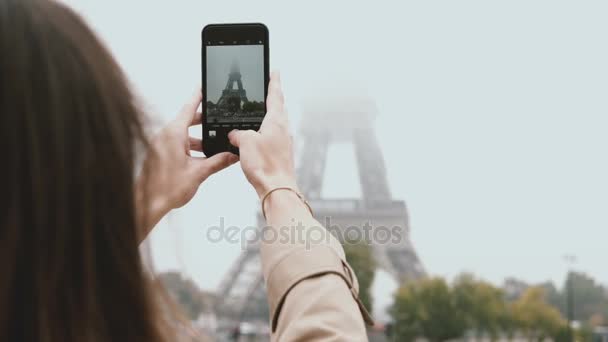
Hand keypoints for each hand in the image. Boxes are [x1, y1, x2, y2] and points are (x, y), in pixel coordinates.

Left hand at [136, 90, 237, 234]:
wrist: (147, 204)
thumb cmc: (166, 189)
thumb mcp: (198, 173)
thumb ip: (218, 161)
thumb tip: (232, 155)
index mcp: (174, 134)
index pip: (188, 108)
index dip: (198, 97)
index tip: (204, 87)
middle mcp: (165, 136)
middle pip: (187, 121)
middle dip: (204, 122)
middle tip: (218, 121)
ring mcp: (160, 145)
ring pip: (182, 135)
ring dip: (198, 139)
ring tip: (213, 148)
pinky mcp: (158, 154)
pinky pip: (176, 144)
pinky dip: (189, 147)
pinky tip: (200, 159)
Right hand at [228, 72, 296, 197]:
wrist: (277, 189)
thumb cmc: (265, 166)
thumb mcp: (245, 142)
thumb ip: (238, 133)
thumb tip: (234, 135)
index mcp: (276, 121)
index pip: (275, 94)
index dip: (273, 81)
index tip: (274, 71)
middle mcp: (283, 129)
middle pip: (278, 107)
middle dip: (272, 97)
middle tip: (268, 88)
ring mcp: (283, 142)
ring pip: (275, 123)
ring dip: (268, 115)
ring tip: (259, 112)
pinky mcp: (281, 154)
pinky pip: (272, 137)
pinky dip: (264, 132)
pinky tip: (257, 138)